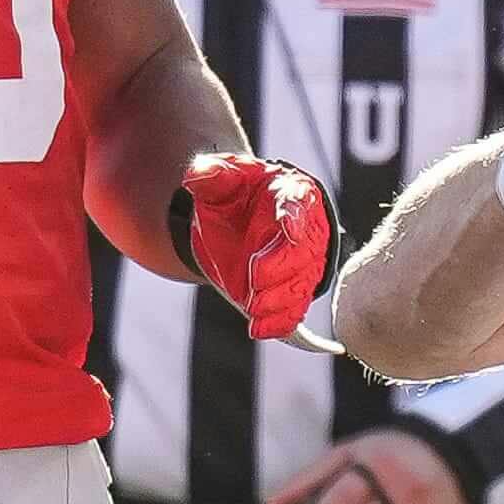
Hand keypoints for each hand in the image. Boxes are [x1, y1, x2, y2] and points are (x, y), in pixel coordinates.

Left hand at [183, 154, 332, 337]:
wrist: (234, 225)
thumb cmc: (236, 196)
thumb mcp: (220, 180)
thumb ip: (211, 174)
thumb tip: (198, 176)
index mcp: (290, 192)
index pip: (297, 202)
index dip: (295, 215)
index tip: (288, 227)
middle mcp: (304, 230)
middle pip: (302, 253)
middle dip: (279, 268)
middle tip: (254, 280)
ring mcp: (302, 264)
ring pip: (300, 286)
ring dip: (278, 300)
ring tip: (253, 307)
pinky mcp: (292, 291)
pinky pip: (294, 311)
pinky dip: (279, 323)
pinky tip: (259, 329)